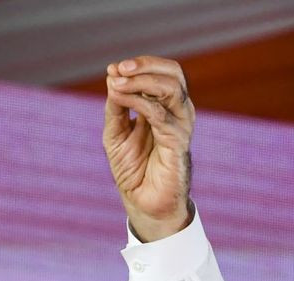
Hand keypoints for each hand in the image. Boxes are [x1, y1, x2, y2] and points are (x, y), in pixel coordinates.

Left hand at [103, 56, 194, 240]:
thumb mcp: (115, 133)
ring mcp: (181, 126)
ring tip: (118, 83)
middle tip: (119, 69)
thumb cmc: (133, 168)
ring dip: (141, 81)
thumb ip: (116, 107)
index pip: (162, 73)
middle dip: (145, 66)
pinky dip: (140, 103)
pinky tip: (122, 99)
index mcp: (167, 106)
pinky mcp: (178, 143)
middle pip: (173, 74)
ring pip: (172, 89)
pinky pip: (161, 115)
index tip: (112, 69)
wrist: (142, 202)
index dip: (139, 66)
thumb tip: (112, 78)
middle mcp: (178, 112)